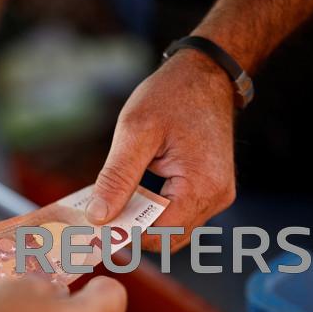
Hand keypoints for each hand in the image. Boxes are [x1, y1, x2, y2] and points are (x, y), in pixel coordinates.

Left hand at [86, 50, 236, 251]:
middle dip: (134, 231)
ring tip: (116, 200)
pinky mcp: (211, 189)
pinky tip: (134, 194)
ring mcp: (217, 194)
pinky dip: (155, 210)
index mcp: (201, 185)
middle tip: (100, 216)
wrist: (206, 73)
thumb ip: (117, 177)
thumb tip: (99, 216)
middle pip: (168, 238)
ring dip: (143, 221)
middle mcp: (216, 196)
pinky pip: (180, 213)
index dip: (126, 234)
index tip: (95, 227)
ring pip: (174, 229)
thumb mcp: (135, 130)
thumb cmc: (173, 95)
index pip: (160, 234)